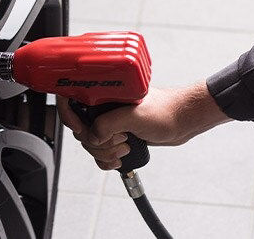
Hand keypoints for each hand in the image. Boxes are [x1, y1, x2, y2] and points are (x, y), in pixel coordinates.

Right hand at [57, 82, 231, 170]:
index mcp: (102, 94)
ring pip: (90, 143)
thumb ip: (107, 124)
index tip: (82, 130)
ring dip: (105, 152)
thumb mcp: (134, 116)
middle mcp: (102, 107)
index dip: (70, 117)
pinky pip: (100, 152)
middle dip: (97, 142)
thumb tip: (93, 137)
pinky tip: (120, 158)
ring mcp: (109, 122)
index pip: (70, 100)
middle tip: (119, 140)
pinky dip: (106, 159)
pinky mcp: (116, 135)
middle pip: (80, 130)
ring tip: (126, 147)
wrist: (184, 122)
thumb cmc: (166, 111)